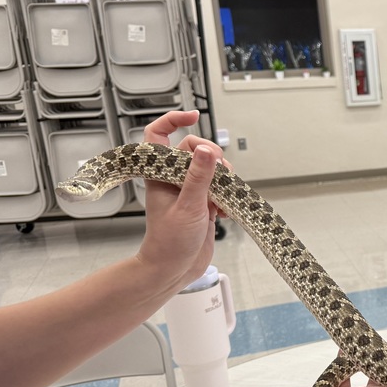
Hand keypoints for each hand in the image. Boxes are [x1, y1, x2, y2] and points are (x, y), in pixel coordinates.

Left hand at [137, 111, 227, 291]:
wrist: (173, 270)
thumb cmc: (170, 242)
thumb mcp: (188, 206)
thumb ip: (198, 177)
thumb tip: (206, 149)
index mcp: (159, 175)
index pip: (159, 136)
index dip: (174, 121)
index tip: (194, 116)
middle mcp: (173, 179)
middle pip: (194, 150)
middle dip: (211, 157)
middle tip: (219, 173)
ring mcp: (188, 191)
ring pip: (210, 169)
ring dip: (222, 179)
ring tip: (223, 198)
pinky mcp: (202, 204)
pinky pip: (219, 188)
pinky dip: (226, 196)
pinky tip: (225, 211)